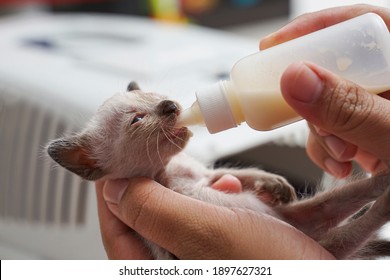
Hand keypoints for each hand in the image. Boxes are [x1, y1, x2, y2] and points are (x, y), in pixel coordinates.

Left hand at [95, 177, 334, 259]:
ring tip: (213, 178)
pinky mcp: (227, 243)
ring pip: (180, 211)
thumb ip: (154, 211)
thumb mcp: (206, 235)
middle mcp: (178, 264)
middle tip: (163, 152)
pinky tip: (233, 190)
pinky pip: (209, 213)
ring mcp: (203, 254)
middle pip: (149, 216)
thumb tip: (113, 188)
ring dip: (194, 187)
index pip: (118, 229)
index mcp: (160, 270)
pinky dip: (218, 196)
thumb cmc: (273, 270)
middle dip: (160, 183)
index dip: (111, 190)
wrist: (325, 279)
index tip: (115, 157)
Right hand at [260, 4, 389, 176]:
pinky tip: (345, 166)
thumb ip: (352, 109)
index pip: (361, 24)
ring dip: (324, 133)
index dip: (313, 30)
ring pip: (329, 103)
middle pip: (337, 69)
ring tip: (343, 159)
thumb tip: (296, 78)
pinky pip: (336, 129)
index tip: (272, 47)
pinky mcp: (373, 129)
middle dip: (320, 105)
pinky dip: (330, 148)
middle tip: (323, 129)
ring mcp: (382, 106)